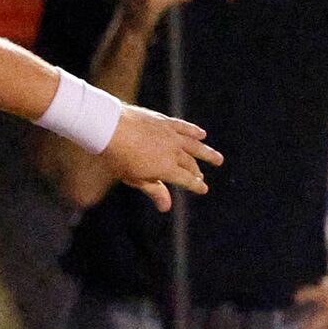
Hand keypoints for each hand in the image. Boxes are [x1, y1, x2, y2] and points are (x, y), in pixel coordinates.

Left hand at [101, 102, 219, 212]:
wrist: (109, 127)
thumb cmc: (118, 157)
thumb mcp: (135, 178)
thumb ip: (153, 190)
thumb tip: (166, 207)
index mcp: (166, 168)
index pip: (187, 180)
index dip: (196, 185)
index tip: (203, 189)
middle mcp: (173, 152)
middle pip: (190, 164)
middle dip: (197, 172)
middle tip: (201, 177)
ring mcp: (171, 135)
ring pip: (194, 145)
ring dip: (207, 153)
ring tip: (218, 158)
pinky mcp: (165, 121)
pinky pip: (184, 127)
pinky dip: (194, 131)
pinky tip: (202, 135)